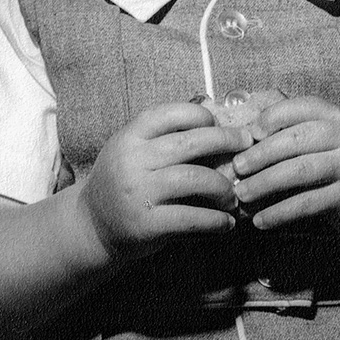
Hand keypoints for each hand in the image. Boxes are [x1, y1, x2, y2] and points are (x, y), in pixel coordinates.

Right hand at [76, 101, 252, 259]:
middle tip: (247, 148)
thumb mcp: (134, 150)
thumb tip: (218, 117)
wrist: (92, 226)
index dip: (202, 115)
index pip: (172, 113)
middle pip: (191, 142)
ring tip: (233, 196)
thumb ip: (166, 135)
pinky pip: (191, 217)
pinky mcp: (145, 224)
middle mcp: (132, 160)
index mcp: (130, 136)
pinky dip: (215, 220)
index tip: (220, 125)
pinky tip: (227, 222)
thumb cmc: (125, 181)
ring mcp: (138, 192)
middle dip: (226, 142)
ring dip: (223, 187)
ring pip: (195, 178)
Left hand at [230, 96, 339, 232]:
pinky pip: (307, 205)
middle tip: (237, 167)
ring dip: (265, 185)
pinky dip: (280, 213)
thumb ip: (305, 127)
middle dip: (261, 154)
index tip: (250, 133)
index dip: (272, 117)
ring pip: (299, 173)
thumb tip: (252, 131)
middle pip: (296, 140)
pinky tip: (262, 219)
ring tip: (242, 194)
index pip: (303, 107)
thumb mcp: (339, 132)